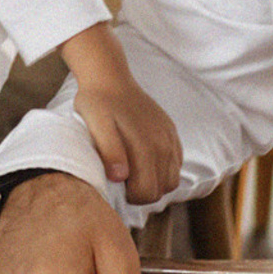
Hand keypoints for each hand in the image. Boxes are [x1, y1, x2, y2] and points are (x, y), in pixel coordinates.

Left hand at [72, 77, 183, 206]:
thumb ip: (109, 152)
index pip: (147, 193)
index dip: (131, 196)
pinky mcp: (171, 131)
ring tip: (134, 170)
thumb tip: (121, 177)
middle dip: (143, 192)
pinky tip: (145, 159)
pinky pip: (177, 162)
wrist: (109, 77)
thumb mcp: (95, 126)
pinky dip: (164, 168)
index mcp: (145, 146)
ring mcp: (170, 137)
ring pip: (172, 179)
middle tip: (124, 178)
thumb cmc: (98, 103)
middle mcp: (164, 144)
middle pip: (161, 190)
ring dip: (155, 182)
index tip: (118, 184)